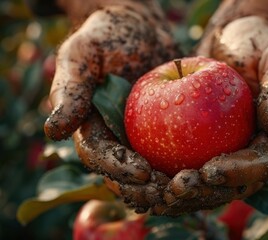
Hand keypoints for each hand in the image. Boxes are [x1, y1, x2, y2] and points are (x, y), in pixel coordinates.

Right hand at [44, 1, 178, 212]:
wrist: (140, 29)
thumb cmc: (108, 37)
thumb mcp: (83, 54)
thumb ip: (70, 89)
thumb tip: (52, 130)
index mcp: (92, 129)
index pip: (100, 157)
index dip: (118, 169)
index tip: (143, 172)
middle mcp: (116, 140)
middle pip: (125, 177)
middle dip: (146, 189)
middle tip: (171, 190)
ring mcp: (141, 140)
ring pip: (152, 175)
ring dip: (169, 187)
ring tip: (191, 187)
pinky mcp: (166, 134)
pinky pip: (176, 157)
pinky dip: (188, 169)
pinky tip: (205, 175)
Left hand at [158, 16, 267, 214]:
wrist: (232, 40)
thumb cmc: (257, 45)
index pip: (262, 164)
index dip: (238, 172)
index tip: (210, 170)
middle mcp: (253, 152)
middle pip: (232, 185)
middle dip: (204, 192)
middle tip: (175, 188)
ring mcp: (227, 152)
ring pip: (207, 185)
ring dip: (183, 196)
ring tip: (157, 195)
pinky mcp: (204, 147)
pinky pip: (188, 167)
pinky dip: (168, 179)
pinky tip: (147, 182)